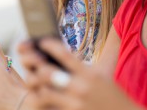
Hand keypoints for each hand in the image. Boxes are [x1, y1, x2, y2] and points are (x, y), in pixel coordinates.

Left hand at [19, 38, 142, 109]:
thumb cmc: (113, 95)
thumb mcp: (103, 75)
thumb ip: (86, 65)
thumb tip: (79, 46)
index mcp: (89, 74)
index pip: (64, 54)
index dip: (49, 46)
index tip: (42, 42)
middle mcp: (81, 87)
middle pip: (48, 72)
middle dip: (36, 67)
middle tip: (33, 65)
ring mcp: (75, 103)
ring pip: (44, 92)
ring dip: (36, 86)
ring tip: (34, 82)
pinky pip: (50, 107)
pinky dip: (43, 102)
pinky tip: (40, 96)